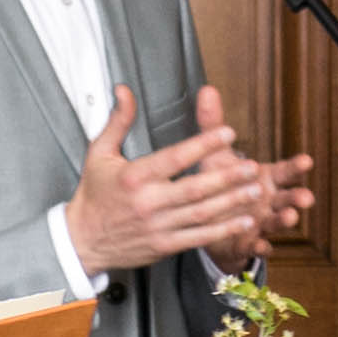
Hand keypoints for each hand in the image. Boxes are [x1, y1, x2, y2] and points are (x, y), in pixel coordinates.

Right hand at [64, 88, 261, 272]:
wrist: (81, 241)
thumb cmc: (93, 195)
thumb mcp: (99, 153)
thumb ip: (118, 121)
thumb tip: (124, 90)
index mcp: (134, 176)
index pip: (175, 158)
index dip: (203, 145)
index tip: (227, 133)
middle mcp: (148, 202)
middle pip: (195, 188)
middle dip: (227, 176)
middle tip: (252, 166)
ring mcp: (158, 226)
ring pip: (202, 213)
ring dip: (232, 202)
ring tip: (256, 190)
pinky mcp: (164, 246)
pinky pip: (199, 237)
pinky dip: (224, 230)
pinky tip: (245, 221)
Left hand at [184, 86, 315, 261]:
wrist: (208, 221)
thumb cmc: (219, 184)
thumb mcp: (215, 154)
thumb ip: (213, 126)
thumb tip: (206, 90)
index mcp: (264, 179)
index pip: (284, 171)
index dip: (295, 167)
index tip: (307, 161)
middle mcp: (267, 200)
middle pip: (287, 197)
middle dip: (297, 197)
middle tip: (305, 197)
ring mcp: (260, 222)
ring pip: (277, 222)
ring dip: (284, 220)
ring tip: (290, 217)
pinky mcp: (247, 242)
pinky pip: (257, 246)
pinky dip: (261, 247)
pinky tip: (262, 246)